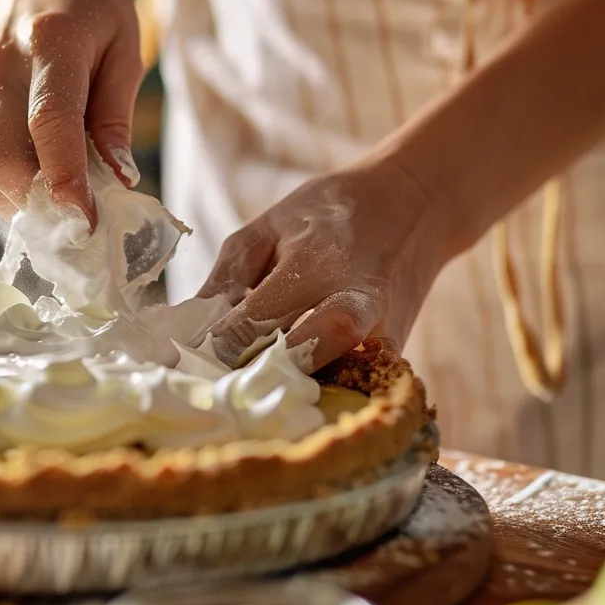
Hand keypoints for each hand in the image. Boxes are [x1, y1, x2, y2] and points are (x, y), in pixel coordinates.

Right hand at [0, 0, 142, 223]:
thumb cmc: (93, 6)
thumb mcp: (125, 48)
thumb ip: (116, 116)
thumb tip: (117, 180)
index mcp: (50, 43)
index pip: (50, 124)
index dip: (66, 181)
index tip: (88, 221)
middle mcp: (0, 67)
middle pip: (6, 160)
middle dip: (44, 205)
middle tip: (85, 222)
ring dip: (29, 200)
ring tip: (70, 197)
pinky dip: (13, 185)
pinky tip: (43, 177)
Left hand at [200, 156, 450, 371]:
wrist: (416, 207)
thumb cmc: (330, 215)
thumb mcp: (268, 227)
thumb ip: (228, 278)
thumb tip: (190, 332)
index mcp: (319, 262)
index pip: (259, 319)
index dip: (220, 347)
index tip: (188, 365)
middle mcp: (358, 302)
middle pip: (306, 356)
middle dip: (260, 377)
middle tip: (221, 390)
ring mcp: (384, 335)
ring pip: (332, 381)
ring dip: (288, 393)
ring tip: (248, 398)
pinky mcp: (395, 357)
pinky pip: (350, 386)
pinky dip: (316, 393)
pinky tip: (286, 393)